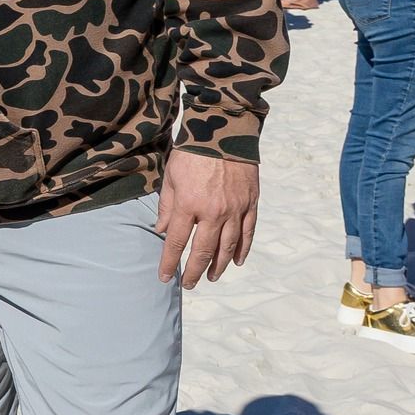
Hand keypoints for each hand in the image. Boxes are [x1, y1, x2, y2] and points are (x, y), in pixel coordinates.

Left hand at [155, 150, 258, 288]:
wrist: (224, 130)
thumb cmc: (192, 153)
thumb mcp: (171, 176)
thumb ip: (167, 206)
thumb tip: (163, 231)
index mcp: (189, 205)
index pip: (176, 242)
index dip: (169, 262)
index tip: (164, 277)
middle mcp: (213, 212)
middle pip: (203, 251)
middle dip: (194, 271)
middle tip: (189, 284)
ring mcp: (235, 209)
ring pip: (228, 247)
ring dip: (219, 266)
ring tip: (211, 277)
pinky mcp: (250, 204)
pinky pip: (248, 233)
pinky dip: (243, 249)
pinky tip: (238, 261)